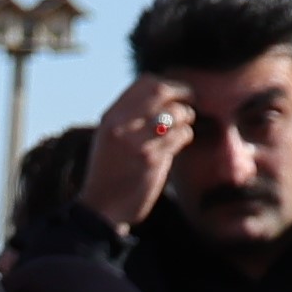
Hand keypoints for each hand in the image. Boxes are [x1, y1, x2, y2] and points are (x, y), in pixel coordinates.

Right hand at [79, 74, 192, 233]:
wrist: (101, 208)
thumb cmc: (109, 173)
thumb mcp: (109, 138)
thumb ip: (129, 117)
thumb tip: (163, 96)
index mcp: (111, 117)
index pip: (145, 83)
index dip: (167, 84)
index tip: (177, 93)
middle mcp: (121, 125)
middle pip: (161, 91)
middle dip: (182, 94)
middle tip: (191, 102)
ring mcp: (136, 141)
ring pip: (176, 113)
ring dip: (186, 118)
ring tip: (183, 127)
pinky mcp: (151, 159)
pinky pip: (180, 135)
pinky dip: (186, 136)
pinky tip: (180, 143)